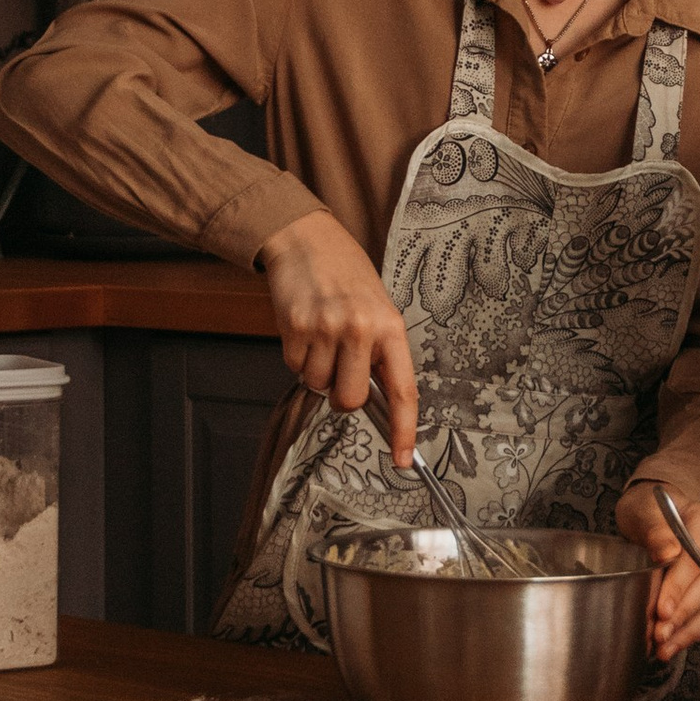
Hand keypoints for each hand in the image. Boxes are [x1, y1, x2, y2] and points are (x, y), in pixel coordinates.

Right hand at [257, 209, 419, 463]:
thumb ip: (380, 353)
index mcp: (391, 327)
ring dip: (317, 372)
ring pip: (318, 386)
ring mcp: (326, 328)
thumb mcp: (378, 310)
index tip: (402, 460)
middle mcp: (361, 329)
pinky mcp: (295, 327)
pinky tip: (306, 329)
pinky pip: (296, 368)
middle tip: (341, 368)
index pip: (403, 390)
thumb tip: (380, 406)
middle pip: (351, 400)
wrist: (308, 240)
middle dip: (342, 397)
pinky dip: (298, 357)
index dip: (404, 430)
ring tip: (323, 337)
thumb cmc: (348, 278)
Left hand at [616, 483, 699, 658]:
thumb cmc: (650, 512)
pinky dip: (696, 630)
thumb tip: (667, 553)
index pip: (696, 560)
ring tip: (665, 647)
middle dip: (684, 615)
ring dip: (690, 630)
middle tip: (660, 636)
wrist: (660, 513)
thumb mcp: (643, 514)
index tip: (661, 612)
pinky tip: (676, 642)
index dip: (679, 589)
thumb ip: (655, 531)